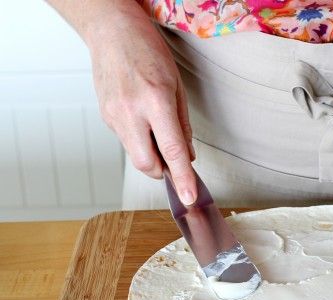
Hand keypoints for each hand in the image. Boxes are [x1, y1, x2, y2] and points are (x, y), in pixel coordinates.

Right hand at [87, 7, 196, 203]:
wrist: (111, 32)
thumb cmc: (148, 52)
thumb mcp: (177, 85)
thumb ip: (182, 126)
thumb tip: (188, 157)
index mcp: (155, 102)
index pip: (171, 152)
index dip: (182, 179)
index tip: (188, 197)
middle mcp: (131, 112)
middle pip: (148, 165)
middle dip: (163, 171)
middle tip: (174, 160)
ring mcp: (114, 116)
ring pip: (135, 155)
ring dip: (151, 155)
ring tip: (158, 131)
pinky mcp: (105, 117)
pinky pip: (127, 140)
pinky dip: (140, 140)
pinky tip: (143, 119)